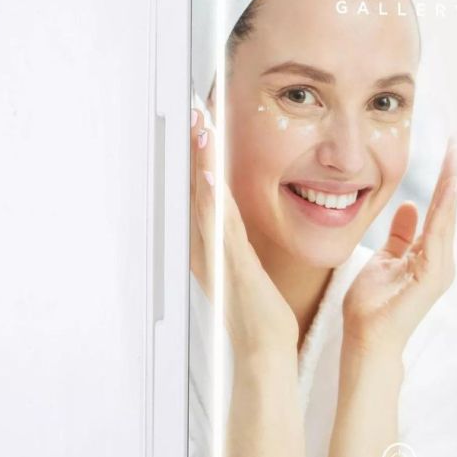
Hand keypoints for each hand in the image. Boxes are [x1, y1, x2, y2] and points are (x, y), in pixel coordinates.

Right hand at [190, 108, 297, 354]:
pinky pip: (219, 224)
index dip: (198, 154)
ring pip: (205, 198)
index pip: (202, 189)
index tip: (201, 120)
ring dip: (200, 161)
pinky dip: (212, 197)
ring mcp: (217, 253)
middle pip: (196, 187)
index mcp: (212, 242)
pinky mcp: (231, 264)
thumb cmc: (258, 311)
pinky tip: (210, 172)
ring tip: (200, 126)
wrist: (263, 347)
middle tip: (192, 108)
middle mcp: (208, 245)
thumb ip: (236, 240)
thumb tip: (232, 219)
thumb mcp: (246, 266)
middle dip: (193, 148)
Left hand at [342, 141, 456, 355]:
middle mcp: (439, 262)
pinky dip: (443, 211)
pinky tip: (447, 188)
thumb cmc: (372, 306)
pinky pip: (438, 235)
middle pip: (448, 212)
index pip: (437, 213)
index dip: (442, 183)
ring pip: (447, 219)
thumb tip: (409, 206)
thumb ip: (400, 236)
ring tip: (455, 157)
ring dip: (451, 187)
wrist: (366, 340)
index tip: (446, 154)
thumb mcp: (385, 260)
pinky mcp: (432, 276)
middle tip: (456, 145)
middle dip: (452, 178)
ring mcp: (439, 270)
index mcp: (428, 257)